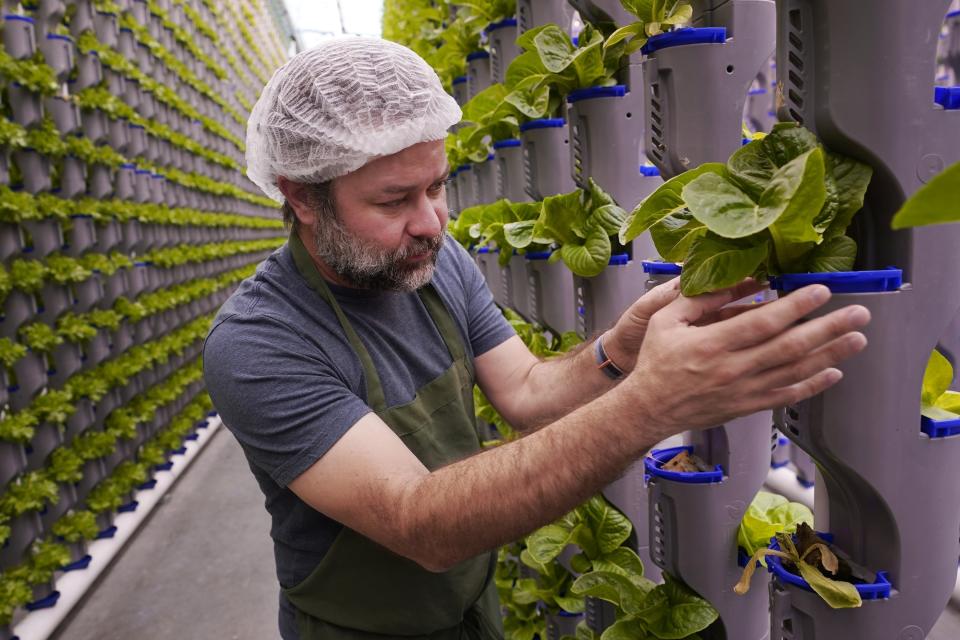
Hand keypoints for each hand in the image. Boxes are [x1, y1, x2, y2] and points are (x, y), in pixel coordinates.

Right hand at [620, 282, 870, 440]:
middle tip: (858, 314)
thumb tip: (738, 281)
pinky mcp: (748, 406)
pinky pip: (786, 396)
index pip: (762, 324)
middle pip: (789, 347)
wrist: (649, 408)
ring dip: (830, 355)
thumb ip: (700, 299)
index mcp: (711, 345)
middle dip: (828, 329)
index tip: (820, 291)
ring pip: (795, 372)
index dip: (795, 306)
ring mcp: (743, 391)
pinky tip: (833, 372)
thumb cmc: (656, 362)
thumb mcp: (665, 320)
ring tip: (857, 339)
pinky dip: (813, 385)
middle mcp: (732, 370)